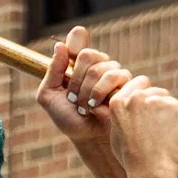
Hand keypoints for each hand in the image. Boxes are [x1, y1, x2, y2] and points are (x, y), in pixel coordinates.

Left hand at [37, 31, 140, 177]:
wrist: (88, 138)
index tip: (66, 68)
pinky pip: (116, 76)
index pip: (78, 39)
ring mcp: (114, 72)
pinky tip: (96, 107)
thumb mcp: (49, 96)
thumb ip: (51, 71)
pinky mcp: (128, 82)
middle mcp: (98, 63)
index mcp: (80, 62)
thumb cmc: (69, 119)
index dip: (72, 48)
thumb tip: (60, 45)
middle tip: (73, 99)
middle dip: (76, 80)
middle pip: (87, 55)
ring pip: (100, 68)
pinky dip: (101, 93)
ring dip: (87, 91)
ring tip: (84, 107)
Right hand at [102, 74, 177, 177]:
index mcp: (119, 102)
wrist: (151, 171)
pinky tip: (172, 139)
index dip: (144, 94)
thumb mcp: (116, 135)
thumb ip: (122, 115)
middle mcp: (137, 97)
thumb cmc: (131, 159)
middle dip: (157, 104)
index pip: (137, 83)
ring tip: (162, 137)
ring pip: (168, 101)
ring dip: (168, 113)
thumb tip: (125, 103)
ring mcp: (158, 101)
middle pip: (154, 91)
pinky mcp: (177, 108)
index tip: (146, 107)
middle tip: (156, 126)